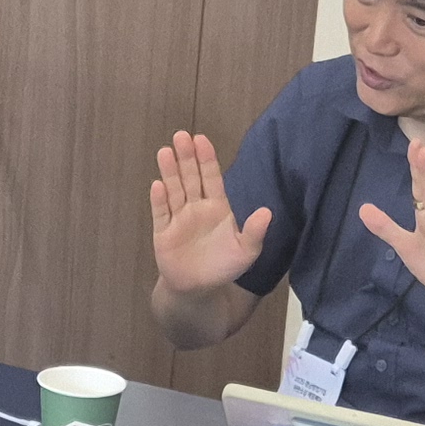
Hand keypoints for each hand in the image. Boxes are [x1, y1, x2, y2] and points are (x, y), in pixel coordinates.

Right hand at [147, 131, 272, 297]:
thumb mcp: (246, 252)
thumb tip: (267, 212)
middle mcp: (196, 208)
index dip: (207, 159)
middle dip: (187, 157)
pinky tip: (158, 185)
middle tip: (181, 135)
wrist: (198, 289)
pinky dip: (159, 200)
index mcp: (217, 207)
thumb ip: (255, 232)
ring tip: (165, 151)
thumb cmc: (224, 268)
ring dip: (170, 171)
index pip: (211, 178)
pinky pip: (161, 213)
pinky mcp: (163, 232)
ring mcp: (178, 219)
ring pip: (174, 190)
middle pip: (190, 178)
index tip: (202, 140)